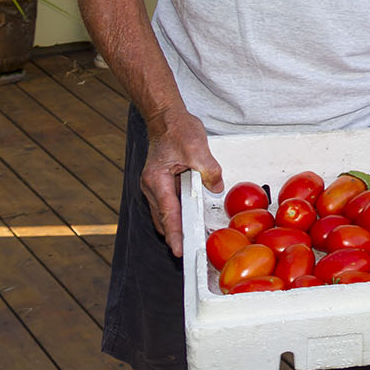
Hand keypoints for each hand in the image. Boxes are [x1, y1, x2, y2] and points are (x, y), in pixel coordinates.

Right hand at [140, 108, 221, 257]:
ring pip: (165, 213)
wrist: (166, 118)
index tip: (179, 250)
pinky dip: (178, 213)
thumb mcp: (196, 147)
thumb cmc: (176, 129)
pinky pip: (169, 204)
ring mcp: (156, 186)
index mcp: (157, 179)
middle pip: (164, 218)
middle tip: (188, 251)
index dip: (175, 233)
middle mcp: (153, 186)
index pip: (168, 213)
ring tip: (190, 240)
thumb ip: (207, 169)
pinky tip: (189, 218)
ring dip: (176, 225)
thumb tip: (216, 185)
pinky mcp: (162, 184)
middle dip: (175, 236)